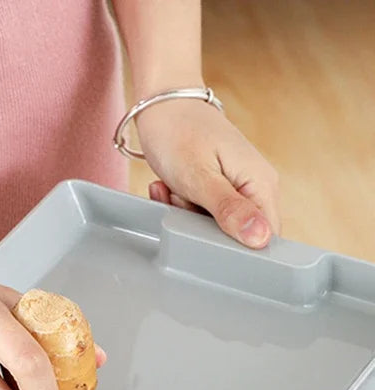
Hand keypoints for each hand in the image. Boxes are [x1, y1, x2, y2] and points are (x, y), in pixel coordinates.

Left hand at [136, 99, 280, 248]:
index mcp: (262, 184)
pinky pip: (200, 213)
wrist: (161, 104)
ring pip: (213, 226)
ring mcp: (236, 187)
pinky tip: (168, 188)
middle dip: (202, 230)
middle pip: (236, 235)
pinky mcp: (217, 188)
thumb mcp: (200, 178)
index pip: (266, 236)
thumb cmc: (179, 134)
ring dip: (186, 215)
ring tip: (173, 190)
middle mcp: (256, 187)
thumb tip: (261, 239)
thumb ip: (230, 210)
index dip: (236, 247)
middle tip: (182, 202)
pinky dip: (179, 206)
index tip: (204, 236)